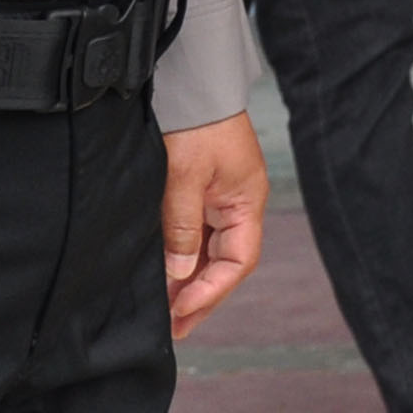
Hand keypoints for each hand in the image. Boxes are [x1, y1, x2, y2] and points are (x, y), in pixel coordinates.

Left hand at [162, 111, 269, 334]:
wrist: (191, 84)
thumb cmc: (194, 125)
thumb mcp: (184, 178)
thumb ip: (182, 227)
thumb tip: (178, 273)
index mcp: (246, 202)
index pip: (238, 261)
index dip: (211, 290)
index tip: (181, 310)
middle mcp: (239, 204)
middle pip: (226, 262)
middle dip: (202, 296)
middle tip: (175, 328)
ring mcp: (222, 198)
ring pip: (210, 251)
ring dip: (190, 280)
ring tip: (165, 310)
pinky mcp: (203, 191)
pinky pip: (197, 235)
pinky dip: (182, 258)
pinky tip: (165, 275)